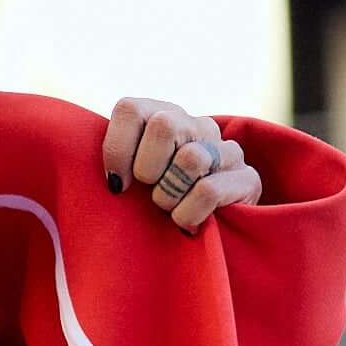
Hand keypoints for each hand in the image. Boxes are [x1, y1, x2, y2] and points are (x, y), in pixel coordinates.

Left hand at [102, 96, 261, 236]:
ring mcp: (226, 149)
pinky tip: (187, 222)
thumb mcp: (126, 182)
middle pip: (164, 126)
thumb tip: (98, 174)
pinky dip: (187, 214)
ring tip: (170, 209)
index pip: (131, 109)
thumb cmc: (149, 210)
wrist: (202, 235)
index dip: (118, 148)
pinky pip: (207, 190)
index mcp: (161, 116)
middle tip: (150, 194)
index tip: (118, 183)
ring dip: (169, 196)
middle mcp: (196, 125)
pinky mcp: (247, 178)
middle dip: (148, 170)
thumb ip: (112, 164)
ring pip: (189, 159)